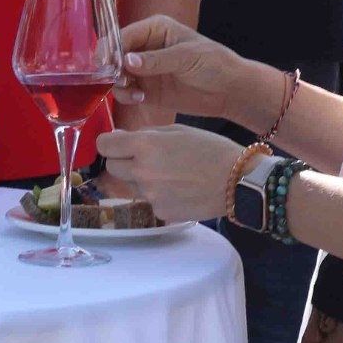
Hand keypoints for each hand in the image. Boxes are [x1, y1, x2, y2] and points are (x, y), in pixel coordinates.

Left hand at [95, 125, 244, 225]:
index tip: (117, 143)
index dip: (110, 142)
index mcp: (145, 146)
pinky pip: (149, 200)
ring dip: (141, 178)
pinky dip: (158, 194)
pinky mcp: (161, 212)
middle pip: (112, 167)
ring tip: (169, 173)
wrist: (237, 181)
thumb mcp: (178, 130)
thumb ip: (147, 134)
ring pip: (131, 185)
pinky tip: (178, 188)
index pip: (104, 145)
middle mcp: (142, 172)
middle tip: (143, 157)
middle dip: (123, 160)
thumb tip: (123, 138)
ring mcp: (151, 195)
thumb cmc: (212, 149)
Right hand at [114, 14, 256, 125]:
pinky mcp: (147, 90)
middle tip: (118, 80)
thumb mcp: (186, 57)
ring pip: (117, 75)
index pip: (123, 35)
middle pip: (115, 55)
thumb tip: (127, 61)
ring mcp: (145, 70)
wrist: (230, 90)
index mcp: (155, 29)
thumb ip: (156, 60)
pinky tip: (140, 98)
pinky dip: (127, 95)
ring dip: (119, 84)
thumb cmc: (215, 63)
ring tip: (134, 92)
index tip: (107, 65)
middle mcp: (145, 47)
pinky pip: (126, 92)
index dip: (111, 49)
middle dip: (111, 68)